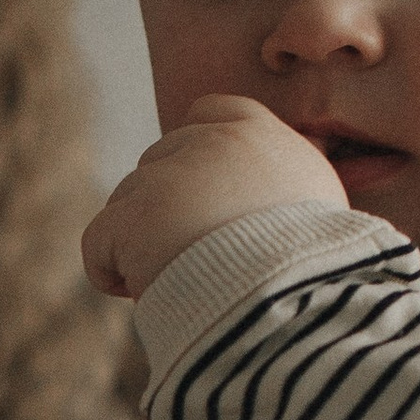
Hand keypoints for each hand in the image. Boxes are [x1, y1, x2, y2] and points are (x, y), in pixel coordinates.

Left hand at [83, 95, 346, 303]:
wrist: (296, 307)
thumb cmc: (313, 279)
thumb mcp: (320, 219)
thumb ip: (279, 196)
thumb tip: (252, 210)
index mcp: (265, 139)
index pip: (210, 112)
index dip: (193, 153)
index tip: (198, 197)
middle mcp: (214, 144)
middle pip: (158, 161)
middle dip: (165, 207)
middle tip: (194, 258)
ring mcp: (169, 177)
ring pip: (126, 203)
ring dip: (143, 244)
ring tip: (182, 282)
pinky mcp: (134, 217)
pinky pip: (99, 244)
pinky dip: (110, 272)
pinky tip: (139, 295)